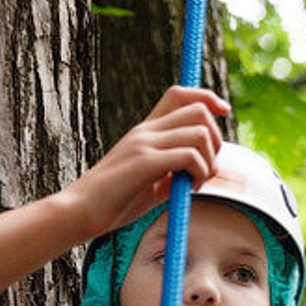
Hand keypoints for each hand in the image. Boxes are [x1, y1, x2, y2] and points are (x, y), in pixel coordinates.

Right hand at [62, 86, 228, 239]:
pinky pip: (189, 155)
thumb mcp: (152, 181)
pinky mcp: (144, 163)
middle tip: (206, 169)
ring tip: (195, 183)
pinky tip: (189, 189)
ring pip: (199, 133)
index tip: (224, 111)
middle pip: (198, 110)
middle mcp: (145, 131)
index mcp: (146, 131)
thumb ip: (176, 170)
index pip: (179, 94)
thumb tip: (207, 169)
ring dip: (209, 161)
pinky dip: (200, 173)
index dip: (207, 97)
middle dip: (216, 139)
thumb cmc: (116, 201)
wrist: (80, 211)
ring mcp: (144, 144)